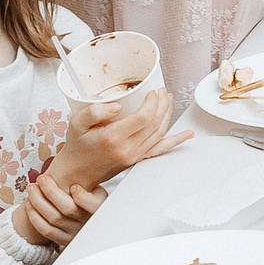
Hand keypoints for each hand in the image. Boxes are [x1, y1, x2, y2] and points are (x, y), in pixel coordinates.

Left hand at [17, 170, 102, 247]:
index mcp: (99, 209)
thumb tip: (77, 156)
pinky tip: (29, 204)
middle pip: (67, 208)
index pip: (91, 204)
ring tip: (31, 188)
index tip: (73, 186)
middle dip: (50, 191)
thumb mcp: (97, 190)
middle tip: (41, 178)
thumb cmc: (91, 199)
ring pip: (53, 218)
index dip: (81, 195)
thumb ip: (89, 181)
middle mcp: (87, 222)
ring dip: (38, 201)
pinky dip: (34, 216)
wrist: (89, 223)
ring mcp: (74, 232)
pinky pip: (45, 230)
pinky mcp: (63, 240)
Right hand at [47, 84, 189, 190]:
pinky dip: (175, 141)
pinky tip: (187, 135)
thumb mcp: (76, 123)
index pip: (143, 118)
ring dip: (168, 115)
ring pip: (160, 133)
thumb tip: (116, 105)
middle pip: (155, 124)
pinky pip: (160, 149)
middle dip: (163, 104)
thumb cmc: (76, 146)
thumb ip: (94, 111)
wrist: (76, 172)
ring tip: (168, 100)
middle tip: (162, 92)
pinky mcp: (137, 159)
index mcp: (112, 138)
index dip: (152, 103)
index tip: (152, 92)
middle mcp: (127, 149)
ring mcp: (134, 156)